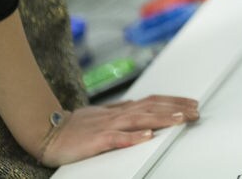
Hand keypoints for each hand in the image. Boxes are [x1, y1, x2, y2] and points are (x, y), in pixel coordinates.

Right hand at [38, 95, 199, 166]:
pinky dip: (133, 137)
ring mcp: (106, 126)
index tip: (191, 103)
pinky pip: (117, 138)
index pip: (152, 101)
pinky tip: (147, 136)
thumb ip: (119, 111)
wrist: (44, 131)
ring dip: (161, 118)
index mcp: (119, 110)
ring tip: (180, 119)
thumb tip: (137, 105)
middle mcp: (116, 114)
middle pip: (151, 108)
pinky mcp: (96, 140)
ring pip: (139, 119)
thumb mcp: (100, 115)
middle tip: (196, 111)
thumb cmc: (72, 126)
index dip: (173, 101)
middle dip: (175, 108)